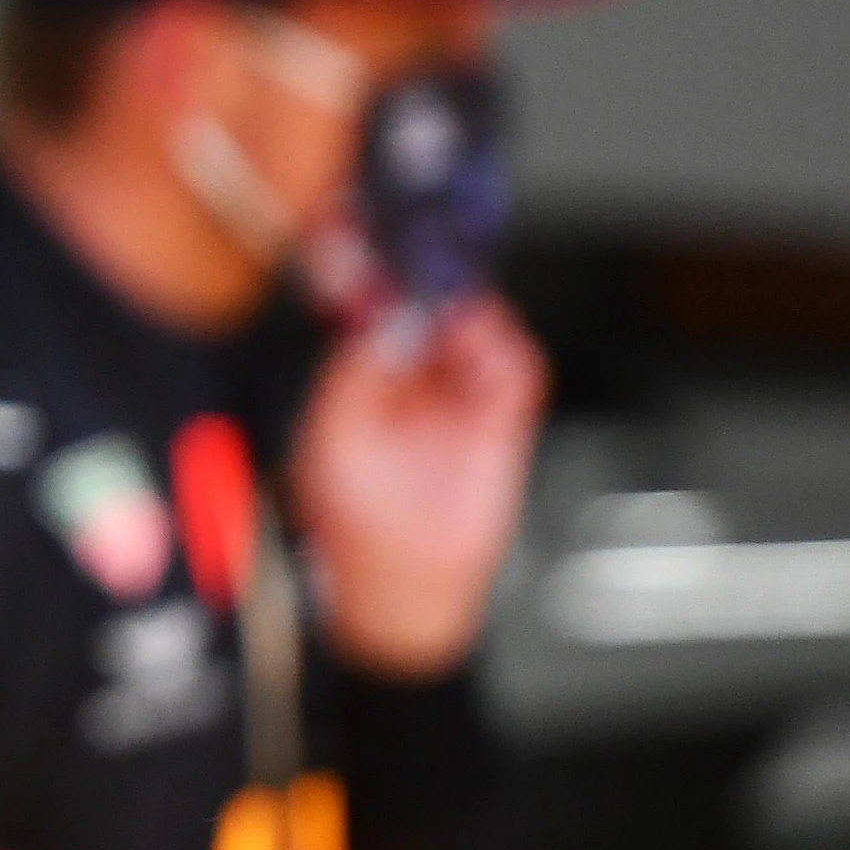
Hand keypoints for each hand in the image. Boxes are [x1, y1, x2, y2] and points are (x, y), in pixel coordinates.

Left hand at [289, 295, 546, 679]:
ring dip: (472, 320)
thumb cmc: (355, 526)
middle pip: (434, 321)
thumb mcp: (335, 437)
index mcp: (361, 392)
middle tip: (433, 276)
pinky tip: (487, 344)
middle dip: (435, 296)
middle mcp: (412, 393)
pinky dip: (505, 353)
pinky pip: (514, 376)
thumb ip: (356, 375)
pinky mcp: (498, 428)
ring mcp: (457, 408)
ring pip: (477, 340)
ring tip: (460, 314)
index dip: (386, 292)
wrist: (401, 585)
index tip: (388, 263)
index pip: (379, 323)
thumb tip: (382, 322)